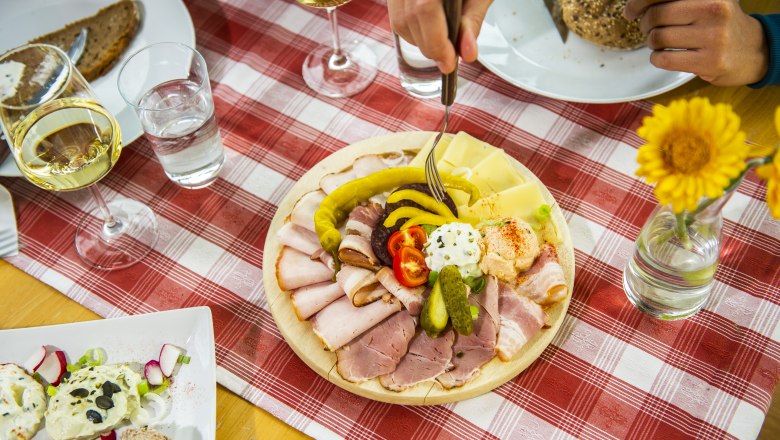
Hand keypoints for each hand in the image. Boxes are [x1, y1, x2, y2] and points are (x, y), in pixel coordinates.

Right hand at [388, 0, 492, 72]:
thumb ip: (471, 22)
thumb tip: (467, 53)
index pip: (425, 9)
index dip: (436, 41)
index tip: (450, 63)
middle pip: (408, 19)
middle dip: (429, 46)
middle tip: (448, 58)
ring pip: (399, 22)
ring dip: (420, 41)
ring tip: (442, 43)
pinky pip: (396, 17)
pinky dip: (413, 31)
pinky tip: (430, 30)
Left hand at [624, 0, 768, 85]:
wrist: (753, 51)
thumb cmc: (720, 24)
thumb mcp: (706, 2)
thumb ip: (676, 1)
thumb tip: (635, 5)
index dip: (639, 2)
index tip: (630, 11)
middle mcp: (714, 10)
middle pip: (656, 15)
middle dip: (645, 24)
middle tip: (648, 29)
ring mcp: (714, 37)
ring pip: (658, 38)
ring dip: (652, 43)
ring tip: (660, 42)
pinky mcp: (709, 62)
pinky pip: (664, 60)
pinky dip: (656, 59)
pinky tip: (663, 56)